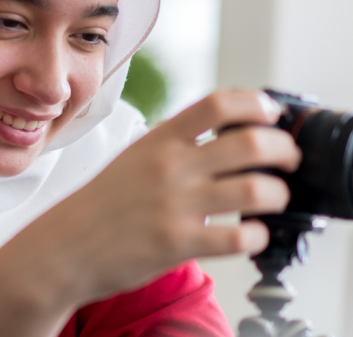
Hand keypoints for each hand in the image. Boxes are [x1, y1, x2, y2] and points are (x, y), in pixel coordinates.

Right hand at [0, 89, 298, 336]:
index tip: (273, 114)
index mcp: (160, 139)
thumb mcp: (135, 156)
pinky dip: (258, 236)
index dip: (258, 105)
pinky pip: (239, 238)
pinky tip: (253, 235)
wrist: (63, 248)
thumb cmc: (103, 204)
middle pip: (250, 143)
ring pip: (255, 190)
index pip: (220, 104)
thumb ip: (176, 142)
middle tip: (289, 160)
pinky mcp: (177, 244)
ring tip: (275, 200)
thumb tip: (225, 129)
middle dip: (284, 151)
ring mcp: (175, 205)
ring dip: (278, 195)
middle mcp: (170, 167)